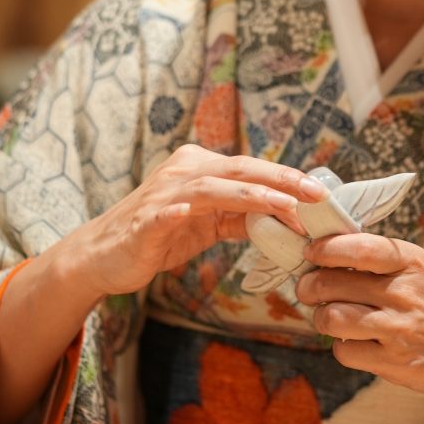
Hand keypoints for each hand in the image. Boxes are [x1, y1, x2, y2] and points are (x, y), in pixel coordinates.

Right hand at [77, 145, 325, 297]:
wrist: (104, 255)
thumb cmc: (159, 236)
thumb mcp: (208, 224)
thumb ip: (242, 216)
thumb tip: (286, 218)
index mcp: (200, 168)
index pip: (250, 168)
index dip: (286, 178)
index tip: (319, 192)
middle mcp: (183, 172)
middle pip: (239, 169)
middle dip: (280, 179)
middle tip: (314, 194)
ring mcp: (163, 195)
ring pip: (213, 187)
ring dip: (251, 195)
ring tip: (284, 205)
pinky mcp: (145, 221)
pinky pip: (166, 213)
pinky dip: (180, 212)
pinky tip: (193, 215)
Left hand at [296, 233, 423, 407]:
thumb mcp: (421, 269)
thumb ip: (380, 259)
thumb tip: (326, 250)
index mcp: (411, 262)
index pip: (358, 248)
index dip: (326, 248)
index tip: (311, 251)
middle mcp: (404, 293)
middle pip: (331, 284)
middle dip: (309, 286)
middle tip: (307, 288)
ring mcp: (398, 330)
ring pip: (331, 318)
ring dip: (321, 317)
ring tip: (327, 315)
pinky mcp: (393, 362)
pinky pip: (345, 352)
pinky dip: (342, 347)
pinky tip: (353, 341)